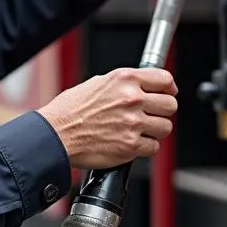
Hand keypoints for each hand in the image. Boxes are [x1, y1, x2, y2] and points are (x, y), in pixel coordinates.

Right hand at [38, 67, 177, 169]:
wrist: (56, 134)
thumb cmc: (70, 110)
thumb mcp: (97, 83)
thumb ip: (123, 84)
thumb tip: (140, 87)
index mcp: (125, 79)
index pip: (165, 79)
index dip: (169, 88)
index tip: (168, 93)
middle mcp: (131, 99)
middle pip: (170, 104)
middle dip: (163, 111)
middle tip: (152, 115)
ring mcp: (133, 123)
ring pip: (165, 127)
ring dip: (155, 130)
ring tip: (140, 130)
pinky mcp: (130, 146)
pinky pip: (154, 147)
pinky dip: (145, 147)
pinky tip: (131, 142)